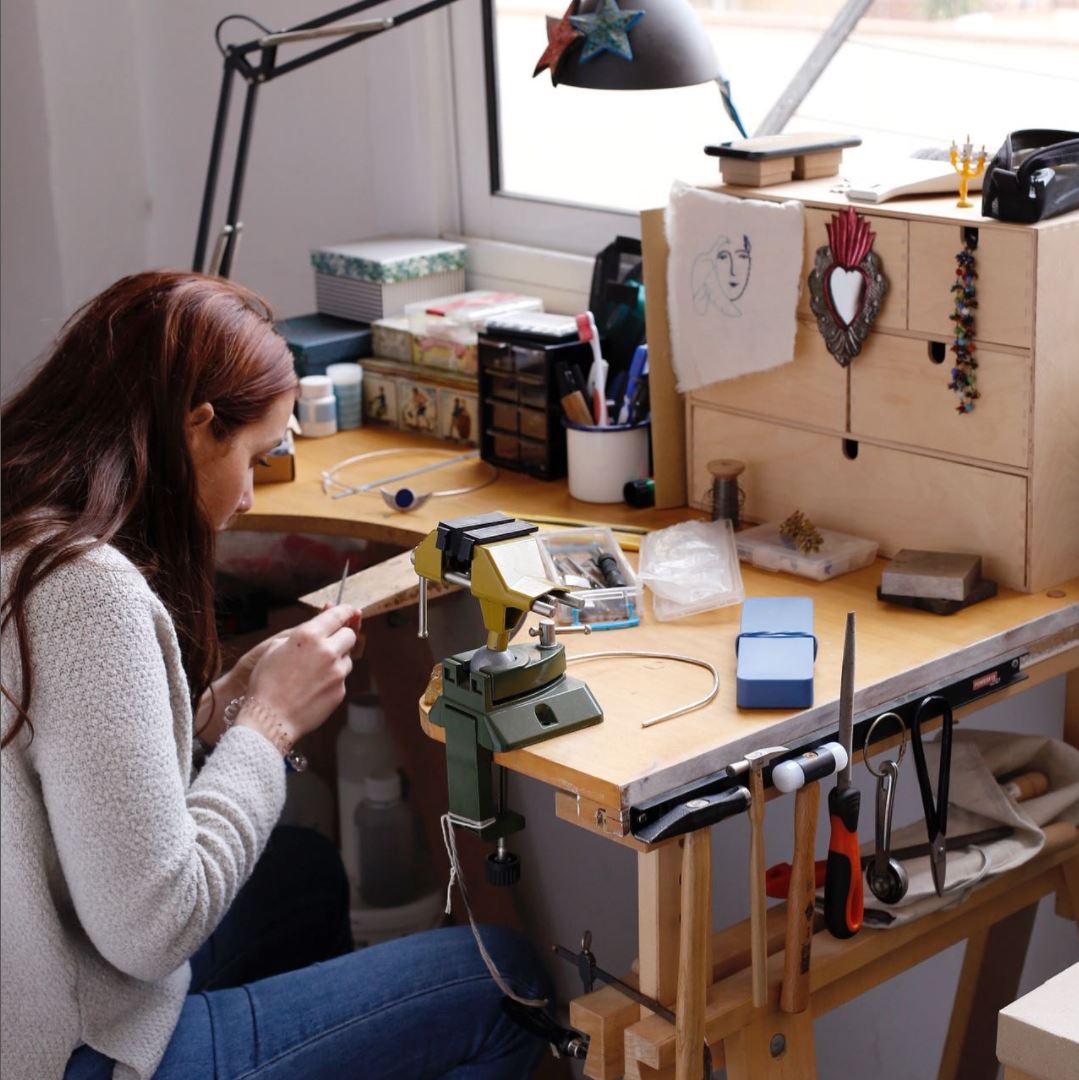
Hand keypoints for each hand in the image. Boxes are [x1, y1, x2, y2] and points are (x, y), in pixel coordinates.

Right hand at [242, 605, 358, 741]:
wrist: (269, 718)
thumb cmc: (267, 682)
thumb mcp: (276, 646)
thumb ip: (303, 630)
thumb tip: (324, 615)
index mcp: (309, 636)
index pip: (338, 615)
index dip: (345, 611)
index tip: (350, 611)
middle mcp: (327, 651)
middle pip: (350, 635)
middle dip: (342, 636)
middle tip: (329, 643)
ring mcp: (336, 672)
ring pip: (347, 658)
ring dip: (337, 660)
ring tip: (313, 672)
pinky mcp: (340, 690)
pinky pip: (341, 678)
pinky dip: (332, 679)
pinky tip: (313, 687)